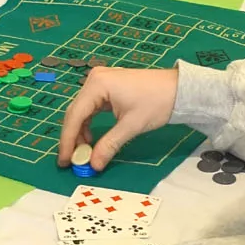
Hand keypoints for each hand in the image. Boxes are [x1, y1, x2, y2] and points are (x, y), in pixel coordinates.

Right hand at [57, 66, 179, 170]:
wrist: (179, 89)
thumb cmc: (156, 103)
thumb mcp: (131, 126)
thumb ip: (109, 145)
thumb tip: (93, 165)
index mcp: (97, 85)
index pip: (75, 116)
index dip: (68, 140)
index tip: (65, 160)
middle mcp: (94, 79)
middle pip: (75, 112)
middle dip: (72, 137)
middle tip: (71, 160)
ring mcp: (100, 80)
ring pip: (82, 110)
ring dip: (81, 131)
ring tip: (85, 152)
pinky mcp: (107, 86)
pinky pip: (91, 106)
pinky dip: (90, 123)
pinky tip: (92, 138)